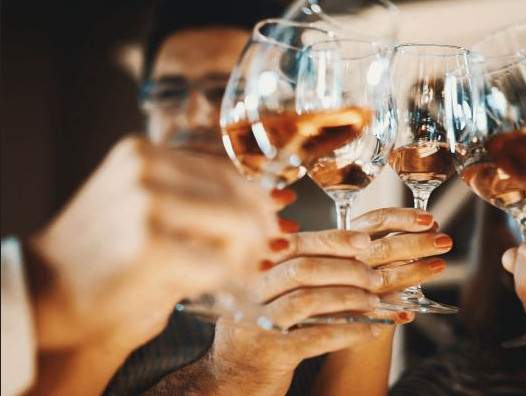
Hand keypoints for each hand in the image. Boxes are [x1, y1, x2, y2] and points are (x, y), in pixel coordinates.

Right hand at [27, 136, 278, 351]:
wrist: (47, 291)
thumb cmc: (104, 253)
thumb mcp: (148, 208)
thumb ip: (202, 201)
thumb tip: (277, 203)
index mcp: (143, 152)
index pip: (223, 169)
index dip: (257, 197)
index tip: (275, 219)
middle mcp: (145, 167)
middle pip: (238, 194)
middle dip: (262, 227)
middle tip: (267, 250)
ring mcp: (146, 202)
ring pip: (237, 224)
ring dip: (248, 253)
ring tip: (243, 270)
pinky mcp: (150, 244)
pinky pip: (218, 262)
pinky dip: (229, 277)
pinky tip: (224, 285)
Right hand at [184, 208, 451, 395]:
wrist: (228, 379)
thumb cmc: (259, 330)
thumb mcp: (268, 294)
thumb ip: (295, 268)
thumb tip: (349, 244)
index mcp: (254, 269)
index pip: (297, 245)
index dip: (336, 239)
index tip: (370, 239)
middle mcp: (252, 290)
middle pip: (304, 266)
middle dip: (351, 266)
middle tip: (384, 272)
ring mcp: (258, 322)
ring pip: (309, 299)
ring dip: (353, 297)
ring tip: (385, 300)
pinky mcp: (270, 353)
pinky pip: (316, 337)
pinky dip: (350, 331)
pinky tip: (375, 330)